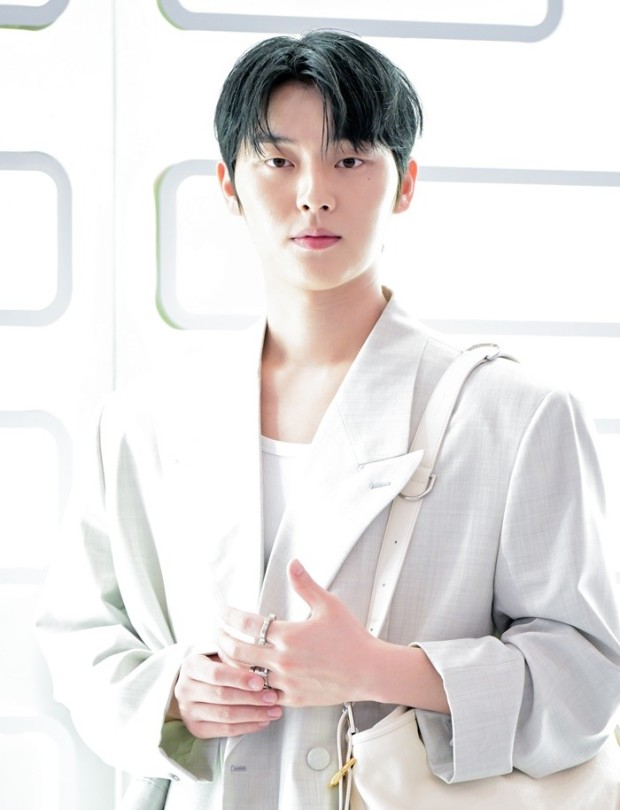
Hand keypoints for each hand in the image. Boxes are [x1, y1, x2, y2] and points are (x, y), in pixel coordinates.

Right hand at [171, 653, 281, 738]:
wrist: (195, 685)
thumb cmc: (216, 666)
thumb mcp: (221, 656)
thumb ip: (237, 661)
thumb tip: (266, 671)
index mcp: (191, 666)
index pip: (217, 674)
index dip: (240, 679)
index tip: (261, 682)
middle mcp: (185, 689)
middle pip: (222, 696)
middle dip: (251, 698)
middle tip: (273, 697)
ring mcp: (188, 711)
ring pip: (225, 715)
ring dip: (254, 714)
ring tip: (274, 711)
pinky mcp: (196, 728)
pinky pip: (225, 730)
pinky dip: (247, 727)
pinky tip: (263, 721)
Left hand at [218, 559, 377, 706]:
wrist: (370, 671)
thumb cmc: (352, 638)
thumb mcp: (328, 605)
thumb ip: (305, 585)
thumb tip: (293, 564)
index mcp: (288, 635)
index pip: (248, 624)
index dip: (230, 616)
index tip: (223, 612)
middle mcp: (283, 660)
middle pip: (239, 651)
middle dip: (223, 640)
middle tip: (217, 633)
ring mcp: (286, 682)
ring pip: (247, 676)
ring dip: (234, 664)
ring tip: (227, 655)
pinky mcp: (293, 699)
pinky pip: (264, 695)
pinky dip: (253, 687)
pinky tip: (249, 680)